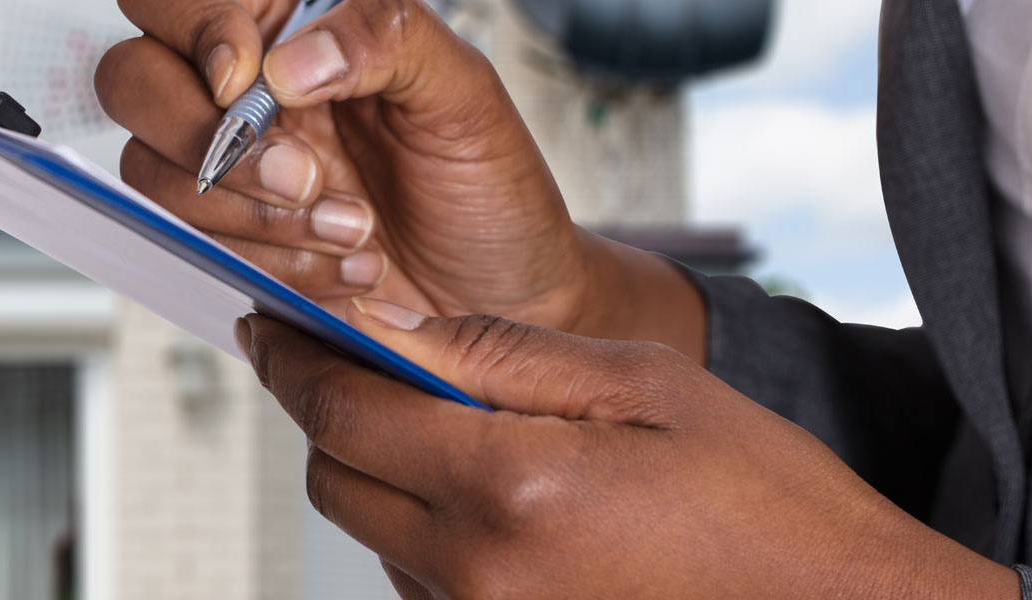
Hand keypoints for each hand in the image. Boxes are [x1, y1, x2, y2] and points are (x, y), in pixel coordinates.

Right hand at [98, 0, 705, 357]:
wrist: (502, 296)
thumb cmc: (486, 185)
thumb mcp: (461, 90)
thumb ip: (382, 36)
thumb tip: (287, 58)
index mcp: (292, 29)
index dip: (198, 32)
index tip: (248, 81)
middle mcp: (245, 92)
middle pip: (132, 79)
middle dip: (203, 134)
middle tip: (301, 174)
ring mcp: (228, 171)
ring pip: (151, 171)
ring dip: (249, 213)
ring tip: (352, 228)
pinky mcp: (228, 243)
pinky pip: (190, 245)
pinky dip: (267, 261)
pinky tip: (340, 264)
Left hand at [235, 300, 1019, 598]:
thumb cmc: (762, 498)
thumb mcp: (644, 385)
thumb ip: (504, 354)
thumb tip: (395, 325)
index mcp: (510, 488)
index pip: (343, 411)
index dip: (293, 359)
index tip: (269, 327)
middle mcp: (478, 573)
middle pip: (336, 480)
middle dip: (335, 413)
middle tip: (367, 364)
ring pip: (375, 536)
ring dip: (388, 479)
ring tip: (466, 436)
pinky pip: (422, 588)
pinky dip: (431, 536)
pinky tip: (500, 504)